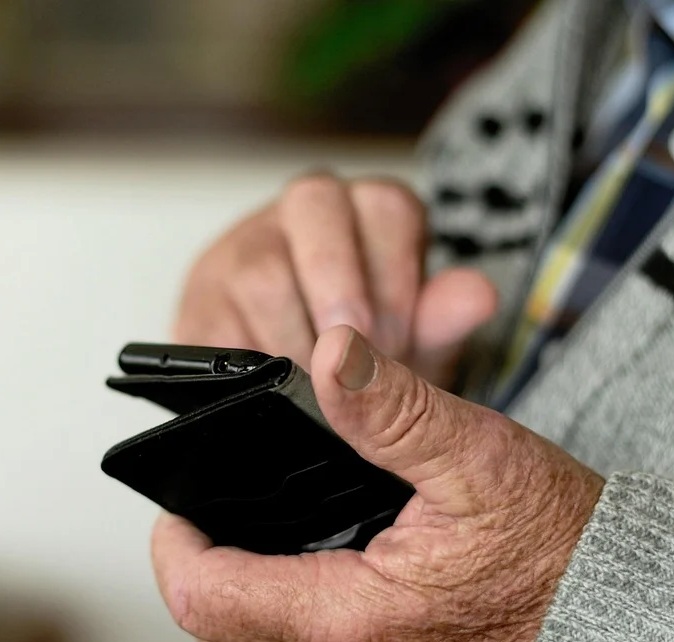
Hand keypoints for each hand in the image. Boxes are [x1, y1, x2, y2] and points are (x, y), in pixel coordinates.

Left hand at [151, 323, 603, 641]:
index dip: (175, 546)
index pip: (202, 597)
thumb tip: (330, 355)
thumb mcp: (482, 460)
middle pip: (218, 641)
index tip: (182, 506)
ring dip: (244, 613)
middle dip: (203, 577)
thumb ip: (394, 410)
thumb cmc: (569, 555)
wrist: (640, 641)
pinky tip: (322, 593)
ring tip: (264, 548)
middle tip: (217, 521)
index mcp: (349, 625)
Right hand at [174, 173, 497, 386]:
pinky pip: (212, 326)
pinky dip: (247, 367)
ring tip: (319, 392)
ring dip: (295, 336)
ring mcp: (239, 251)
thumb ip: (443, 322)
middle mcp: (299, 215)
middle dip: (340, 288)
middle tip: (355, 359)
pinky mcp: (196, 307)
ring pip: (258, 267)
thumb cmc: (368, 362)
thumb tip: (477, 296)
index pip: (387, 204)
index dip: (397, 273)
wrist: (301, 405)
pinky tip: (273, 396)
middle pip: (313, 205)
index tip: (399, 339)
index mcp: (365, 211)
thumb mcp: (416, 346)